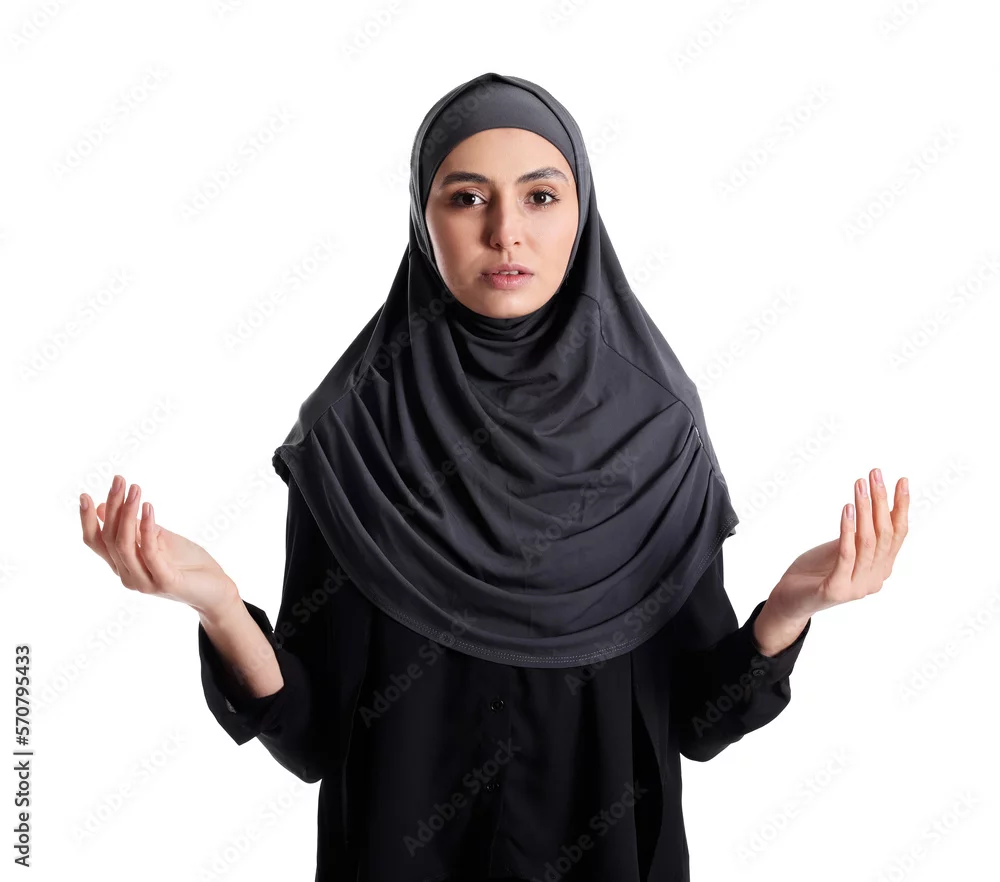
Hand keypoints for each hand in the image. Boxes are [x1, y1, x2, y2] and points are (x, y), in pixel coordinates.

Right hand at [80, 474, 238, 617]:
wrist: (215, 589)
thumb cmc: (186, 563)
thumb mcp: (157, 538)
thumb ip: (133, 527)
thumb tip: (104, 506)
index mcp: (122, 564)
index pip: (95, 541)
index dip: (87, 520)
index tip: (84, 495)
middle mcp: (127, 575)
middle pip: (109, 537)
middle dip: (113, 506)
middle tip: (120, 480)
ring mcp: (143, 581)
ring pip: (124, 544)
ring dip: (127, 513)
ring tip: (135, 489)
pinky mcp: (164, 582)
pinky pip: (149, 552)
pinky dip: (146, 528)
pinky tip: (148, 508)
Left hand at [767, 468, 909, 623]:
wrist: (789, 600)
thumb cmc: (816, 570)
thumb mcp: (842, 547)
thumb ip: (861, 534)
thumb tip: (877, 505)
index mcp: (880, 568)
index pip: (897, 534)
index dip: (901, 507)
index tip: (902, 480)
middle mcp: (875, 579)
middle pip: (884, 534)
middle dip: (881, 501)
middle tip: (876, 474)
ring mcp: (858, 586)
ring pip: (867, 541)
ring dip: (865, 509)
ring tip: (860, 485)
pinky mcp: (837, 589)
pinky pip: (846, 554)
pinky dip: (848, 530)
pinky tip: (846, 509)